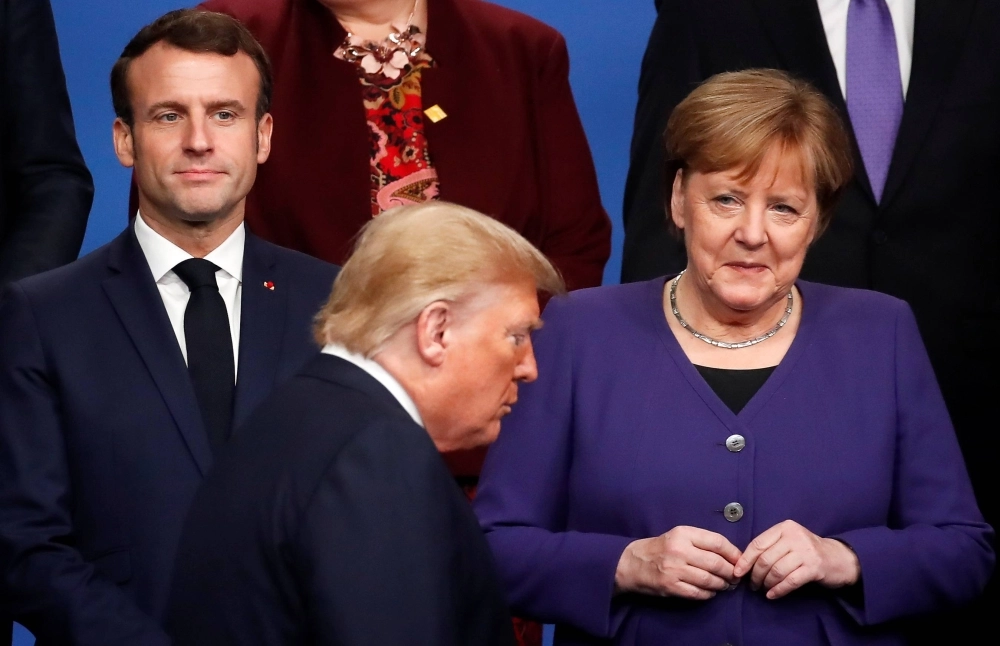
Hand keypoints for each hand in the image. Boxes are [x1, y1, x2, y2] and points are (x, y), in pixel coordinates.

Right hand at [614, 526, 741, 599]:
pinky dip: (709, 594)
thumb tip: (732, 556)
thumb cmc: (661, 548)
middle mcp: (679, 550)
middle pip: (716, 563)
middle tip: (735, 578)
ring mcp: (675, 569)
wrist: (633, 563)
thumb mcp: (679, 536)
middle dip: (730, 572)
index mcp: (683, 534)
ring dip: (722, 585)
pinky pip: (698, 593)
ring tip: (725, 585)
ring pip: (709, 580)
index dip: (733, 553)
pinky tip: (710, 592)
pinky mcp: (671, 586)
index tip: (740, 561)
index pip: (717, 542)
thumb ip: (702, 543)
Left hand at [734, 520, 860, 599]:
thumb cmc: (807, 550)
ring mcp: (806, 552)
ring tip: (763, 589)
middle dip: (755, 575)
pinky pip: (790, 581)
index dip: (745, 560)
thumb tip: (744, 564)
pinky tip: (772, 595)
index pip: (758, 544)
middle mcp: (794, 536)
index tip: (737, 572)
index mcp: (784, 528)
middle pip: (765, 559)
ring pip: (776, 571)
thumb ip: (770, 547)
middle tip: (752, 585)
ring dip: (766, 583)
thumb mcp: (788, 541)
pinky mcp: (814, 567)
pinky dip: (778, 590)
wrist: (839, 558)